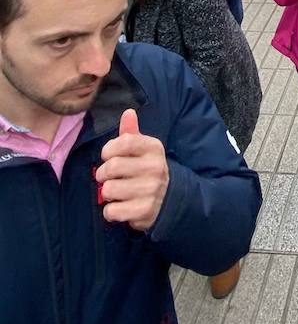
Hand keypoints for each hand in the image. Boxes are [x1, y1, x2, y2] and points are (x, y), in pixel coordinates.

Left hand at [96, 108, 169, 230]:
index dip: (108, 150)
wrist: (169, 198)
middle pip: (112, 167)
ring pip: (108, 190)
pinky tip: (120, 207)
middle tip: (106, 177)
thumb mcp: (143, 149)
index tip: (108, 156)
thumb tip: (128, 112)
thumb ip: (131, 132)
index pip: (123, 142)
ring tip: (116, 192)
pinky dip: (110, 212)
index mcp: (153, 148)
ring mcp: (151, 190)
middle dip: (102, 174)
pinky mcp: (144, 211)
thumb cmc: (146, 169)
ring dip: (107, 193)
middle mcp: (155, 167)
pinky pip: (111, 211)